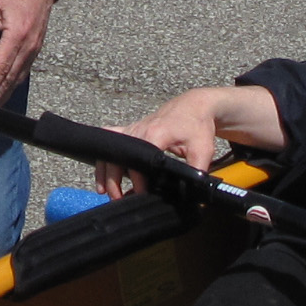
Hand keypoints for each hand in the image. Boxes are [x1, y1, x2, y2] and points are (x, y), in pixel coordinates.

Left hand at [0, 0, 55, 103]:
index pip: (0, 67)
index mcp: (15, 35)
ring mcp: (35, 49)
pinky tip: (6, 89)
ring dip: (6, 93)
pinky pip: (25, 70)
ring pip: (19, 77)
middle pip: (11, 78)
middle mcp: (28, 46)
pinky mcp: (37, 48)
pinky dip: (14, 83)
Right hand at [93, 88, 228, 197]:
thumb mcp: (202, 150)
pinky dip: (104, 157)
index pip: (138, 159)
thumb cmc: (197, 127)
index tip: (141, 194)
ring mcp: (131, 129)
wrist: (194, 106)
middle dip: (115, 181)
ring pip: (109, 151)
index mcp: (155, 134)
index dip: (137, 180)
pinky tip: (103, 174)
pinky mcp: (129, 130)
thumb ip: (196, 171)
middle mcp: (138, 131)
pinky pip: (109, 142)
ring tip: (108, 192)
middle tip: (120, 199)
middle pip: (117, 157)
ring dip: (105, 172)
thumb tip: (192, 192)